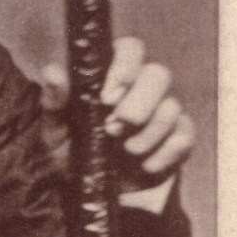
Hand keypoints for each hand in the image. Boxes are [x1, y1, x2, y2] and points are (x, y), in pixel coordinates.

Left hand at [41, 36, 194, 189]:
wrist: (92, 187)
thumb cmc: (73, 147)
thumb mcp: (55, 126)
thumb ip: (56, 99)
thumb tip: (53, 72)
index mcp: (115, 74)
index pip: (131, 49)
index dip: (125, 67)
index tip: (107, 97)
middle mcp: (144, 87)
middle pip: (159, 74)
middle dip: (138, 103)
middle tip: (114, 128)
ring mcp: (164, 111)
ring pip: (172, 107)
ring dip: (148, 132)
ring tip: (126, 149)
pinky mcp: (178, 138)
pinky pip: (184, 137)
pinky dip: (164, 154)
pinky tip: (145, 165)